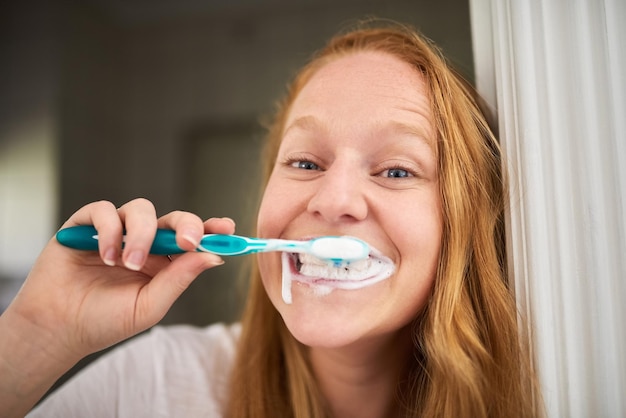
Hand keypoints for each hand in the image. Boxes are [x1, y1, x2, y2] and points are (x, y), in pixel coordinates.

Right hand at [13, 198, 232, 356]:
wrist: (59, 329)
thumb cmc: (106, 320)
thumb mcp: (150, 305)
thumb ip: (179, 279)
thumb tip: (213, 257)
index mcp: (163, 260)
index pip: (191, 237)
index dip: (210, 229)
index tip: (227, 228)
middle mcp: (142, 241)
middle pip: (173, 218)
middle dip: (186, 225)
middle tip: (188, 242)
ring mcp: (115, 231)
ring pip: (140, 209)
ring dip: (141, 234)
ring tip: (129, 264)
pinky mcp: (85, 225)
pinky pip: (103, 210)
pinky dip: (109, 230)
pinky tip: (106, 256)